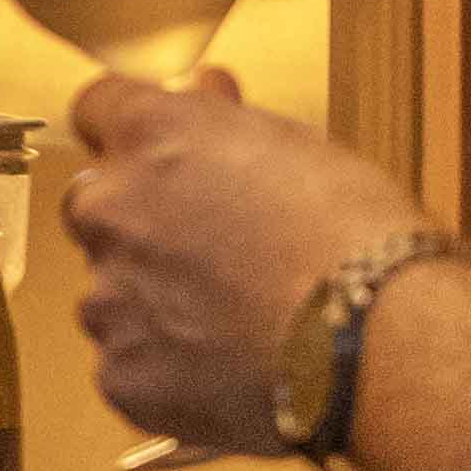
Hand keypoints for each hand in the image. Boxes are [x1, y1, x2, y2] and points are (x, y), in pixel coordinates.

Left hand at [53, 74, 443, 461]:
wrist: (376, 344)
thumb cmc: (355, 241)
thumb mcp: (298, 147)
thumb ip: (228, 124)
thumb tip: (207, 96)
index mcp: (153, 137)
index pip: (98, 108)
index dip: (131, 134)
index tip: (154, 154)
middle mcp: (114, 209)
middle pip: (94, 205)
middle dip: (137, 222)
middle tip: (208, 251)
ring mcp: (110, 297)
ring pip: (109, 291)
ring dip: (150, 300)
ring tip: (230, 321)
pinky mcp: (122, 374)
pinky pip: (127, 363)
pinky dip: (164, 367)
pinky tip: (224, 367)